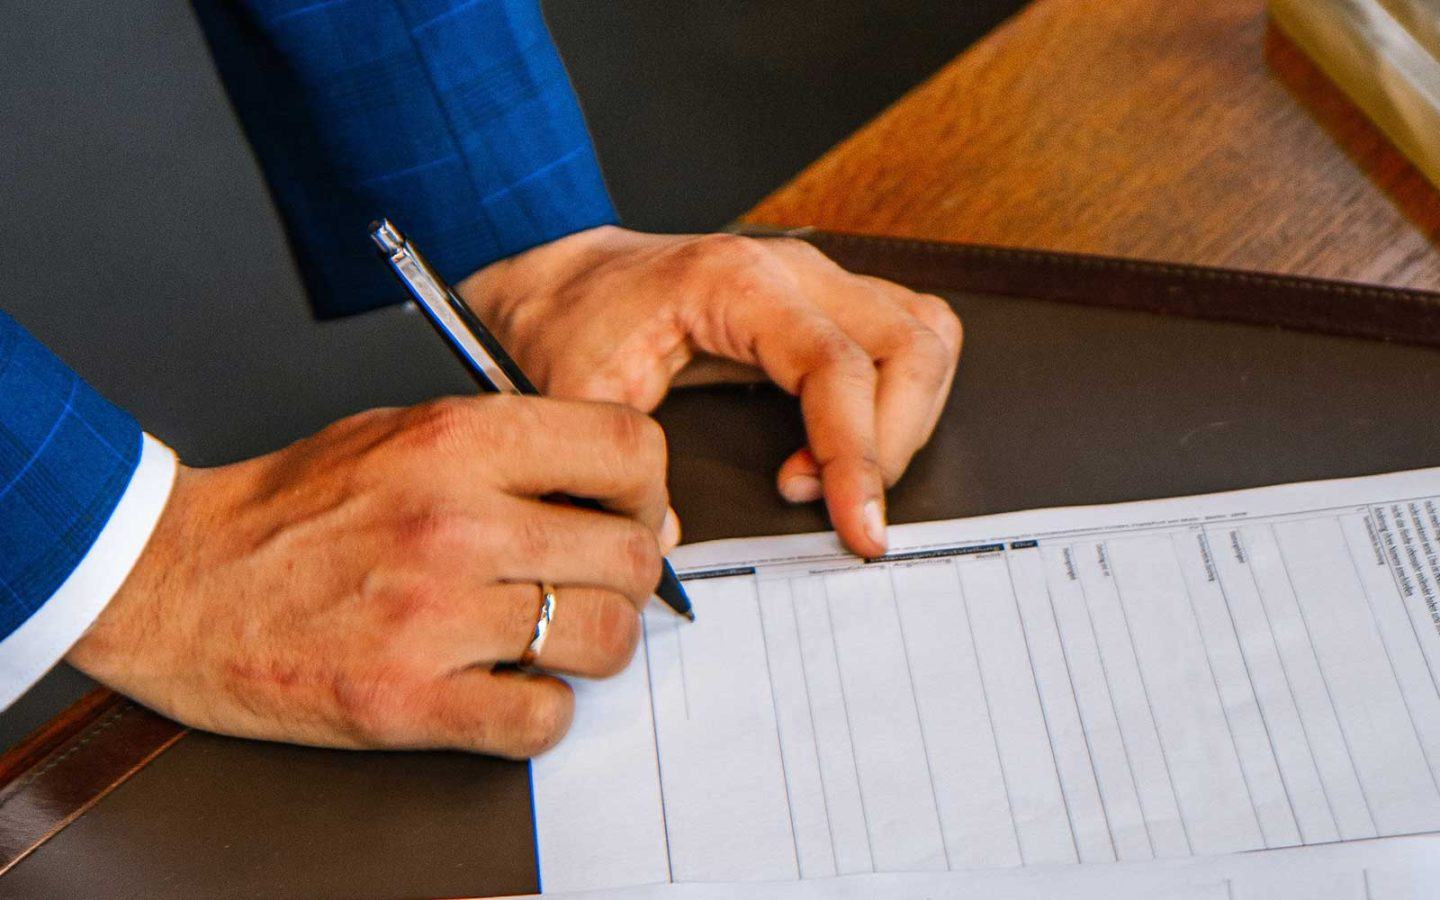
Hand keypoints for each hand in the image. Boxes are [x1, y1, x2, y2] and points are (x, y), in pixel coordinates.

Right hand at [68, 396, 677, 757]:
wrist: (172, 580)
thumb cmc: (290, 508)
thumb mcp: (402, 432)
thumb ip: (513, 453)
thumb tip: (628, 501)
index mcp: (456, 441)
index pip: (627, 448)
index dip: (648, 488)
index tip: (631, 512)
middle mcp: (453, 523)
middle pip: (630, 555)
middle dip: (630, 576)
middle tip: (594, 583)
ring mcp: (432, 616)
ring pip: (604, 639)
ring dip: (596, 646)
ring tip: (553, 637)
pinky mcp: (406, 700)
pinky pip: (542, 720)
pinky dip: (542, 711)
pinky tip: (509, 687)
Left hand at [459, 227, 961, 557]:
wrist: (562, 280)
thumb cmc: (570, 323)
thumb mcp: (574, 393)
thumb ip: (617, 465)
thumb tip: (670, 539)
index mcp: (737, 283)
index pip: (838, 365)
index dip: (859, 454)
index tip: (859, 528)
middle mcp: (794, 269)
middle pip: (910, 346)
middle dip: (892, 444)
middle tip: (841, 511)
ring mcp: (818, 280)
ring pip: (926, 335)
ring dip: (906, 419)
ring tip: (837, 480)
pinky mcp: (825, 300)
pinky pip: (907, 334)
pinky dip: (899, 399)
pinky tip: (840, 448)